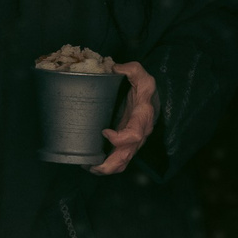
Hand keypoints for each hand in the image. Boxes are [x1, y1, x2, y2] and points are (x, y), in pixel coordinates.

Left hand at [92, 61, 155, 175]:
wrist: (151, 100)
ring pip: (122, 163)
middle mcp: (139, 134)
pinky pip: (118, 161)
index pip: (134, 135)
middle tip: (90, 165)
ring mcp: (133, 143)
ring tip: (87, 167)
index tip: (104, 132)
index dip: (119, 138)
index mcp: (142, 118)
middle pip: (127, 156)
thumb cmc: (144, 89)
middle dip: (109, 165)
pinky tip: (91, 164)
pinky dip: (106, 166)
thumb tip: (115, 67)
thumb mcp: (141, 75)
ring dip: (105, 169)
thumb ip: (132, 69)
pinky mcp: (126, 145)